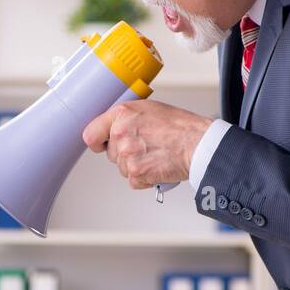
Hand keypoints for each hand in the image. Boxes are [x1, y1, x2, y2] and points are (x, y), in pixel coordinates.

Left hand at [82, 99, 211, 188]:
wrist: (198, 144)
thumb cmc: (179, 126)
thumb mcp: (148, 109)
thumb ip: (125, 118)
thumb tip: (111, 128)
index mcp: (122, 114)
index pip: (91, 134)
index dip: (98, 141)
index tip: (102, 144)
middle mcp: (121, 133)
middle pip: (110, 153)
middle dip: (125, 153)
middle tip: (146, 146)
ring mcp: (127, 154)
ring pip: (122, 167)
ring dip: (136, 165)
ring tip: (155, 154)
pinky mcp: (136, 173)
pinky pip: (133, 180)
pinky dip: (144, 177)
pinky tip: (156, 165)